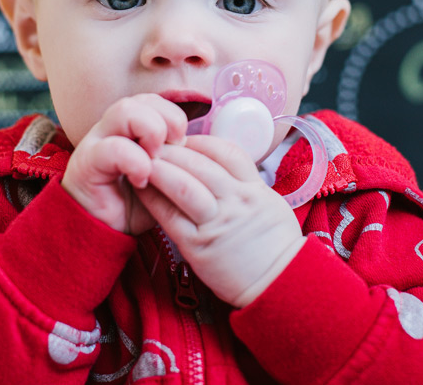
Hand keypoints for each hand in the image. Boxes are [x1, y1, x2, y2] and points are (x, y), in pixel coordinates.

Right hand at [62, 94, 186, 234]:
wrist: (107, 233)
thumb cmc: (138, 204)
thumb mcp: (165, 178)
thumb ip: (180, 158)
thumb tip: (207, 144)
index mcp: (130, 127)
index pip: (154, 101)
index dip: (174, 118)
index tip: (182, 147)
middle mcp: (111, 128)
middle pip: (140, 99)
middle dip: (166, 120)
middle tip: (173, 151)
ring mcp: (95, 142)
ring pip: (124, 110)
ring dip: (150, 132)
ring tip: (156, 161)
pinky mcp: (86, 163)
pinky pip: (112, 147)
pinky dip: (135, 161)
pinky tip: (141, 181)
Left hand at [136, 136, 305, 307]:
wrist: (280, 285)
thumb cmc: (273, 246)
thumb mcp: (269, 205)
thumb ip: (246, 184)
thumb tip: (221, 166)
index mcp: (254, 190)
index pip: (226, 152)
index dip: (201, 141)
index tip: (184, 138)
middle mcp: (236, 202)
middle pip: (200, 164)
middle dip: (174, 150)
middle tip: (153, 142)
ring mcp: (216, 224)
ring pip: (184, 186)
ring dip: (160, 169)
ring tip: (143, 159)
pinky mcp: (198, 247)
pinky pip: (170, 217)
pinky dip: (153, 200)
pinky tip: (141, 189)